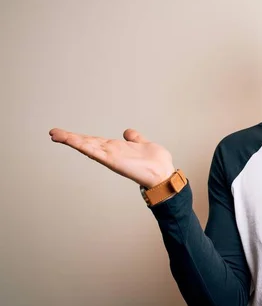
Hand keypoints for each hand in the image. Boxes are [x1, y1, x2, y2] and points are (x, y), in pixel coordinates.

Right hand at [49, 128, 175, 187]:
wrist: (163, 173)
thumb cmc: (156, 163)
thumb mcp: (143, 144)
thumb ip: (135, 138)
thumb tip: (128, 132)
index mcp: (116, 148)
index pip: (95, 141)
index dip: (81, 137)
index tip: (65, 133)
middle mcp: (111, 152)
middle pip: (87, 143)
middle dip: (70, 138)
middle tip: (53, 133)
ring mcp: (111, 156)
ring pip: (88, 146)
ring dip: (72, 140)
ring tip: (56, 135)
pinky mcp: (113, 160)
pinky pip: (96, 152)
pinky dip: (84, 146)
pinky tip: (73, 141)